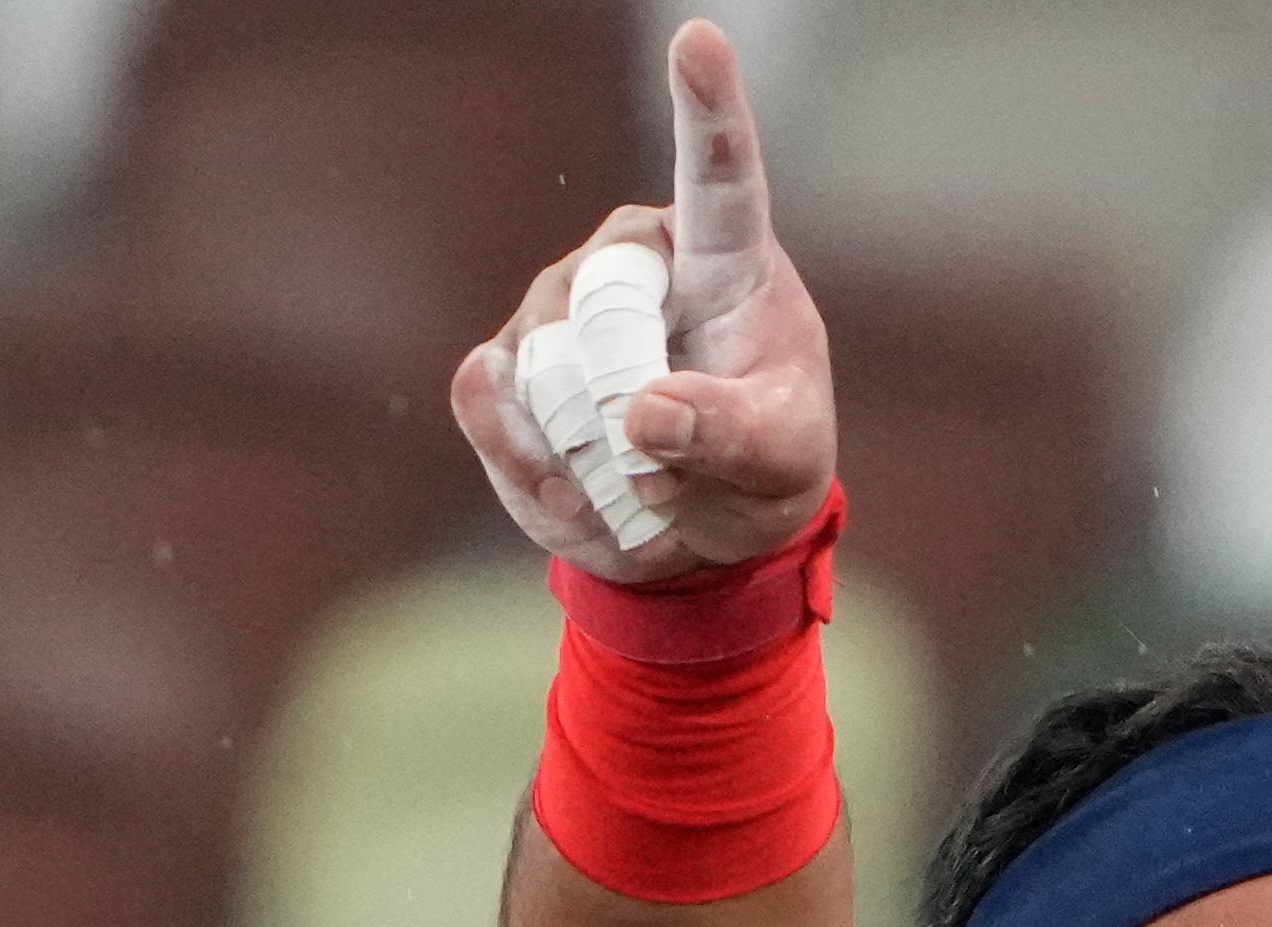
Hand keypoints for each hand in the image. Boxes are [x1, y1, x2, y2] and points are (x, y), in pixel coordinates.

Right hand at [449, 20, 834, 581]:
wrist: (694, 531)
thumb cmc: (761, 465)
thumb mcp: (780, 459)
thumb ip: (729, 433)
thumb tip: (644, 411)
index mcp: (724, 256)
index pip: (719, 171)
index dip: (708, 107)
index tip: (700, 40)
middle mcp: (630, 261)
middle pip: (607, 311)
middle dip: (633, 404)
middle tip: (673, 464)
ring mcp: (556, 307)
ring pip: (548, 370)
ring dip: (594, 454)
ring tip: (642, 481)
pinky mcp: (501, 365)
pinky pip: (491, 405)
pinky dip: (536, 469)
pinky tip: (580, 487)